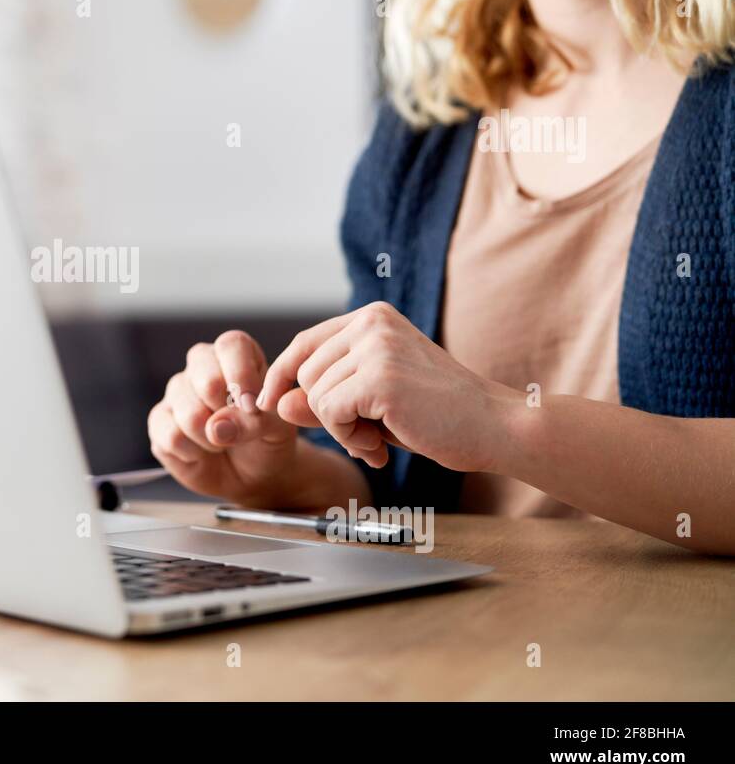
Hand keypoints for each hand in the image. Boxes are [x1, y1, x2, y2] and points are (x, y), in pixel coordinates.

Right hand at [147, 331, 307, 507]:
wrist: (251, 474)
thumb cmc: (265, 439)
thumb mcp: (276, 428)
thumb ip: (257, 420)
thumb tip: (217, 426)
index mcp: (235, 355)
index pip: (230, 345)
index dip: (242, 375)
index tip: (252, 406)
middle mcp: (201, 366)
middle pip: (207, 379)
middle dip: (227, 413)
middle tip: (239, 428)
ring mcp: (176, 392)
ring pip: (189, 413)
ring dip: (212, 440)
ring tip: (223, 442)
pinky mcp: (159, 421)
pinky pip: (171, 437)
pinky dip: (194, 454)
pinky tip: (202, 452)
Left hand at [257, 301, 519, 471]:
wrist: (497, 427)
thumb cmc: (441, 417)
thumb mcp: (372, 406)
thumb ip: (325, 401)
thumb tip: (276, 403)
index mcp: (373, 319)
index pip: (305, 343)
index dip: (282, 376)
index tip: (267, 401)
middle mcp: (372, 323)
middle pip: (304, 372)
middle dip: (325, 414)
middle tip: (366, 436)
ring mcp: (377, 347)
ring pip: (314, 395)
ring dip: (340, 430)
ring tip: (380, 439)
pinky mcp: (380, 377)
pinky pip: (330, 412)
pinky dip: (348, 438)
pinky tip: (380, 445)